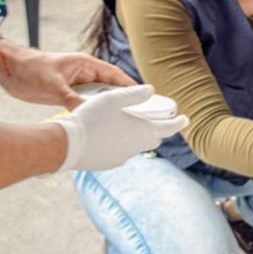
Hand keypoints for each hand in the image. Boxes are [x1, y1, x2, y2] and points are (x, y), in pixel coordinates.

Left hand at [0, 38, 136, 110]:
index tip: (145, 96)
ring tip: (122, 122)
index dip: (130, 85)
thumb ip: (71, 98)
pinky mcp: (67, 95)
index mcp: (85, 64)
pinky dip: (93, 113)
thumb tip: (88, 113)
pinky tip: (99, 124)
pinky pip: (85, 105)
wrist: (7, 70)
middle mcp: (84, 74)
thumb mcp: (53, 84)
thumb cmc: (30, 68)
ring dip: (107, 108)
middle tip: (138, 114)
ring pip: (98, 98)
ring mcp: (76, 85)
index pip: (115, 75)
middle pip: (110, 88)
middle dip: (123, 100)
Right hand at [53, 85, 188, 171]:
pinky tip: (108, 136)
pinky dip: (120, 144)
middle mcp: (137, 147)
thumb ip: (134, 94)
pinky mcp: (110, 163)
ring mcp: (123, 157)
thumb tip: (151, 90)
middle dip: (157, 130)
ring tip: (128, 126)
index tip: (185, 119)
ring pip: (137, 146)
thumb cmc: (91, 118)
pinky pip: (121, 153)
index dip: (178, 122)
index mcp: (143, 131)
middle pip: (154, 138)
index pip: (169, 127)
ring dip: (137, 137)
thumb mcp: (113, 99)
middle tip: (155, 121)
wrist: (67, 145)